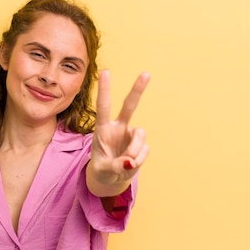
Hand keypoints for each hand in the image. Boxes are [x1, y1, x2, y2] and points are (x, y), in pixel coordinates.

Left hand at [87, 70, 149, 195]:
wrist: (111, 178)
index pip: (103, 106)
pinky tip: (130, 165)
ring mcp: (131, 134)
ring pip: (140, 136)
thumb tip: (130, 162)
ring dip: (134, 151)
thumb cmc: (102, 169)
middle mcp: (118, 127)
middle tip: (146, 74)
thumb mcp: (102, 170)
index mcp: (103, 128)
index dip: (105, 89)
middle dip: (138, 90)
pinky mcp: (141, 144)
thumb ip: (114, 166)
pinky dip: (138, 160)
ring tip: (125, 163)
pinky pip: (144, 150)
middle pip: (130, 105)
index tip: (105, 72)